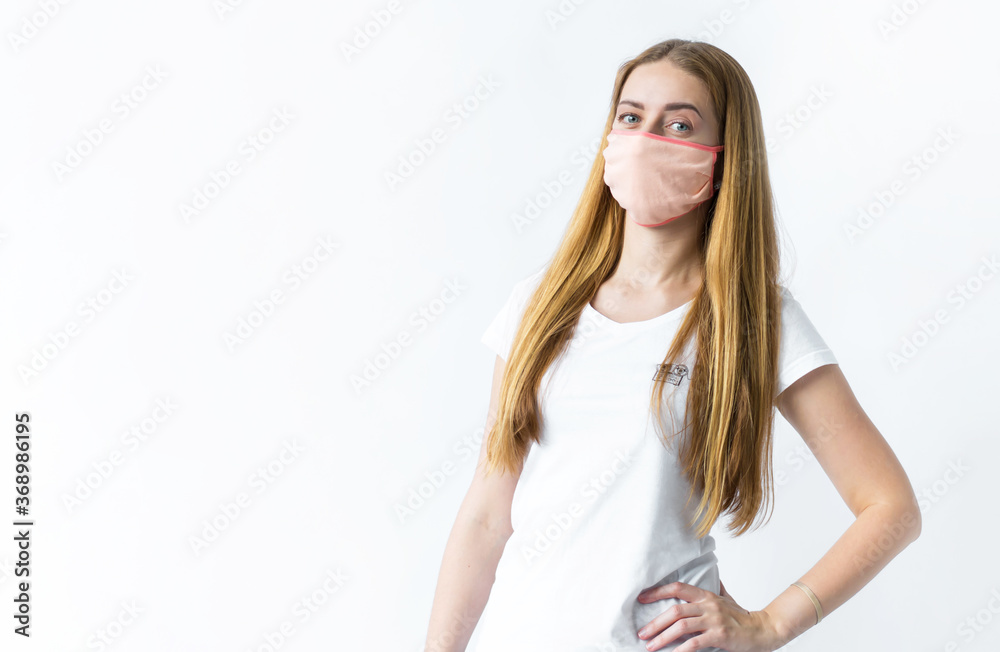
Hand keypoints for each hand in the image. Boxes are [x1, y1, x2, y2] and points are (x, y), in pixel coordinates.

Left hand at [635, 580, 784, 651]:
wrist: (764, 630)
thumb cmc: (742, 617)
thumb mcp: (726, 599)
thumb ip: (714, 590)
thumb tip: (708, 577)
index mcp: (706, 595)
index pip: (677, 588)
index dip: (658, 592)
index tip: (641, 598)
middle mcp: (708, 605)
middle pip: (675, 610)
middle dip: (655, 622)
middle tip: (642, 632)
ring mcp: (714, 620)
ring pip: (682, 626)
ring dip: (663, 637)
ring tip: (651, 646)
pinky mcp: (720, 636)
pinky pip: (695, 643)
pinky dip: (681, 650)